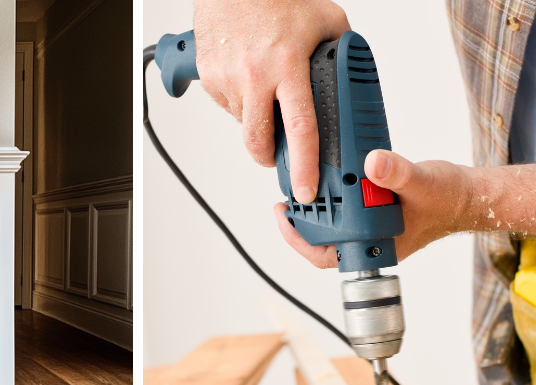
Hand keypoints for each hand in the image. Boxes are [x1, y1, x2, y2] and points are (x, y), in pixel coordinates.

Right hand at [194, 0, 349, 202]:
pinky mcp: (209, 77)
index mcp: (288, 66)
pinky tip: (248, 78)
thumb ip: (341, 50)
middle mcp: (255, 76)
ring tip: (267, 93)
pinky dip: (239, 101)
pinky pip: (226, 104)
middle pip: (259, 141)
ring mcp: (228, 78)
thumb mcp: (324, 20)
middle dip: (270, 159)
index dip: (305, 165)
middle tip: (280, 159)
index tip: (308, 188)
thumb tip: (351, 77)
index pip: (300, 128)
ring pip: (244, 122)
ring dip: (257, 120)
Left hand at [273, 150, 472, 266]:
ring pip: (331, 227)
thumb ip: (397, 174)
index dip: (300, 241)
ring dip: (313, 211)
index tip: (284, 216)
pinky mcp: (372, 214)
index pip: (327, 256)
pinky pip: (345, 212)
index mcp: (376, 246)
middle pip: (322, 241)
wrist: (467, 195)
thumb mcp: (423, 181)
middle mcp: (369, 242)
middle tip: (281, 202)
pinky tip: (321, 182)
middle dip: (299, 223)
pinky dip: (332, 198)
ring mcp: (370, 230)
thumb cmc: (449, 196)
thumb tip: (372, 164)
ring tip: (294, 192)